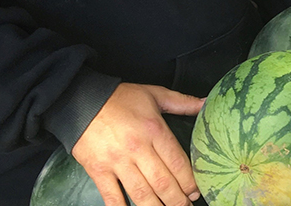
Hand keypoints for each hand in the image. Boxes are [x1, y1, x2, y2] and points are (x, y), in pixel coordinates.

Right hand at [71, 83, 203, 205]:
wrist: (83, 101)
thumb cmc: (122, 98)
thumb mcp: (156, 94)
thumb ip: (183, 102)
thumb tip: (207, 103)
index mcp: (154, 130)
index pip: (177, 162)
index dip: (189, 181)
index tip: (196, 191)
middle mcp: (138, 149)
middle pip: (162, 182)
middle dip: (177, 200)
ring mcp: (117, 162)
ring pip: (141, 194)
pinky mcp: (99, 172)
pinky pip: (112, 198)